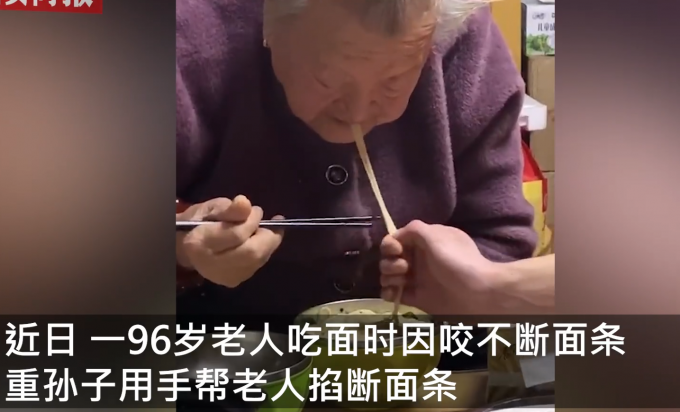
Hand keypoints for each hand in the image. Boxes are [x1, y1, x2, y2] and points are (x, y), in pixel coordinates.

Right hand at [176, 196, 283, 287]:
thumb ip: (229, 208)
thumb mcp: (212, 208)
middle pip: (251, 253)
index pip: (236, 234)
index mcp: (201, 242)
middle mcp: (211, 264)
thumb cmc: (201, 222)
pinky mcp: (232, 281)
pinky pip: (256, 266)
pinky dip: (263, 252)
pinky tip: (258, 242)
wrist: (189, 246)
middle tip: (271, 223)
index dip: (252, 220)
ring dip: (267, 244)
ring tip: (264, 230)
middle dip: (267, 236)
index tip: (257, 210)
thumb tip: (245, 204)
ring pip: (257, 261)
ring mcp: (223, 276)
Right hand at [379, 220, 500, 313]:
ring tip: (400, 282)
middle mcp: (419, 259)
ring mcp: (418, 279)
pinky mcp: (418, 297)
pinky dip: (388, 293)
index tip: (397, 251)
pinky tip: (393, 294)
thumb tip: (396, 236)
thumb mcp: (436, 236)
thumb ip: (413, 230)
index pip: (396, 239)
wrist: (479, 294)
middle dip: (390, 262)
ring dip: (388, 277)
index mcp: (425, 242)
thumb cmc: (458, 261)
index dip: (391, 245)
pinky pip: (394, 294)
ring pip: (389, 276)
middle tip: (404, 269)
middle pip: (390, 258)